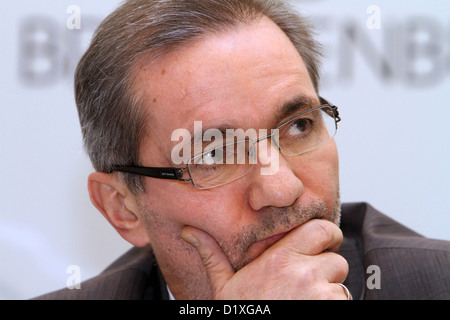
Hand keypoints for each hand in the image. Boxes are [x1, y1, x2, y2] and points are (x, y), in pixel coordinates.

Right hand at [181, 219, 348, 298]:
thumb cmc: (239, 316)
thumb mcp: (224, 287)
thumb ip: (212, 255)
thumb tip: (189, 231)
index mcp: (281, 259)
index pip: (322, 229)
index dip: (326, 235)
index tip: (320, 245)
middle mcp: (304, 273)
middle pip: (336, 259)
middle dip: (328, 268)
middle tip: (309, 282)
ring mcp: (321, 295)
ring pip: (341, 286)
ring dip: (330, 294)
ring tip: (303, 304)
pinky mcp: (332, 309)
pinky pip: (344, 303)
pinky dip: (333, 308)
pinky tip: (308, 311)